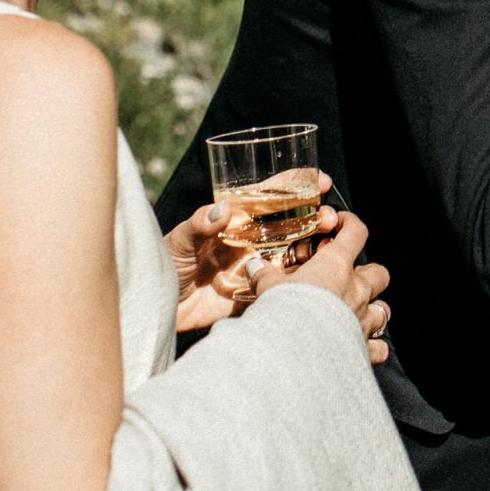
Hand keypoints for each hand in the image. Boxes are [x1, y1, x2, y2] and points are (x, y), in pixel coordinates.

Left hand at [165, 175, 337, 333]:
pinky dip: (309, 276)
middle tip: (328, 219)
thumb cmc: (164, 266)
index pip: (273, 195)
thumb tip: (222, 210)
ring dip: (319, 244)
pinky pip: (291, 282)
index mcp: (237, 218)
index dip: (299, 184)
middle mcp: (254, 238)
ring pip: (300, 249)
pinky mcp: (260, 290)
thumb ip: (198, 225)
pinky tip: (322, 274)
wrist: (158, 310)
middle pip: (296, 221)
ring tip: (331, 244)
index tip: (321, 180)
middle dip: (318, 215)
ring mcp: (260, 264)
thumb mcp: (179, 241)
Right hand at [251, 210, 394, 362]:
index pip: (356, 233)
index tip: (344, 224)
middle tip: (352, 278)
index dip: (352, 225)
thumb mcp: (269, 287)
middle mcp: (357, 290)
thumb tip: (254, 265)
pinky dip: (374, 347)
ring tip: (358, 314)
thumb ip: (263, 275)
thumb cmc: (284, 311)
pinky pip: (379, 348)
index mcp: (336, 266)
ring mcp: (363, 319)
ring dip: (373, 310)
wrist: (295, 350)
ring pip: (383, 310)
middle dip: (369, 274)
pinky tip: (363, 348)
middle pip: (379, 273)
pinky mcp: (363, 348)